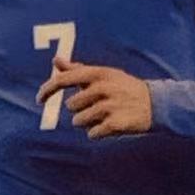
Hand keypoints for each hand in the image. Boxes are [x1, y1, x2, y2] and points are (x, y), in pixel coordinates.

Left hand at [37, 56, 152, 139]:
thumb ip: (77, 69)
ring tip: (105, 116)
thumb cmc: (124, 88)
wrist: (156, 104)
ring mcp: (110, 106)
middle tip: (98, 107)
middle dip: (80, 110)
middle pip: (71, 106)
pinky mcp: (115, 124)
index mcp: (98, 74)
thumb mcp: (103, 74)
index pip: (63, 80)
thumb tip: (56, 60)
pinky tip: (110, 126)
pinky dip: (98, 133)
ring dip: (88, 123)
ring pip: (79, 122)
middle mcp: (102, 88)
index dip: (47, 90)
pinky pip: (92, 134)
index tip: (39, 99)